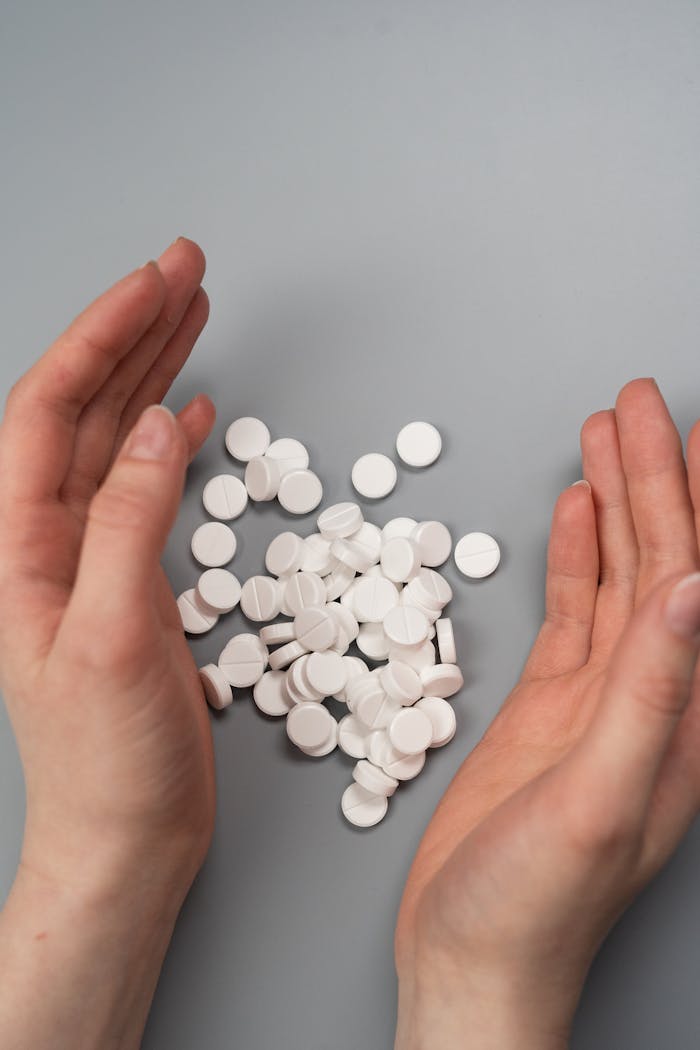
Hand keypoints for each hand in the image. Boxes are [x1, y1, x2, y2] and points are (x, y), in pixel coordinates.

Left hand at [0, 241, 219, 1048]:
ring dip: (155, 371)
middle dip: (134, 330)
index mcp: (21, 545)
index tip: (155, 281)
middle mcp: (50, 539)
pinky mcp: (133, 580)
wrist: (127, 833)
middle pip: (85, 406)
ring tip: (194, 312)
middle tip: (184, 268)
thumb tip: (155, 427)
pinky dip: (170, 439)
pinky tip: (190, 410)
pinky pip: (147, 486)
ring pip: (119, 437)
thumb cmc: (105, 758)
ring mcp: (92, 556)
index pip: (50, 410)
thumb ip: (128, 525)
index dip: (102, 336)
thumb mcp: (112, 636)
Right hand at [394, 379, 699, 1048]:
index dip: (691, 494)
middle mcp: (656, 696)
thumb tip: (698, 590)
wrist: (474, 958)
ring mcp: (602, 697)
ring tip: (606, 436)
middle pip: (662, 559)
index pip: (699, 576)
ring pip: (619, 575)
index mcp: (685, 715)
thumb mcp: (597, 800)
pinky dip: (576, 557)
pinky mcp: (552, 705)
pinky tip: (575, 514)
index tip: (682, 424)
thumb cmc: (538, 907)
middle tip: (633, 403)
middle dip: (651, 474)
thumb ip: (651, 693)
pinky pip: (574, 611)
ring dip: (615, 502)